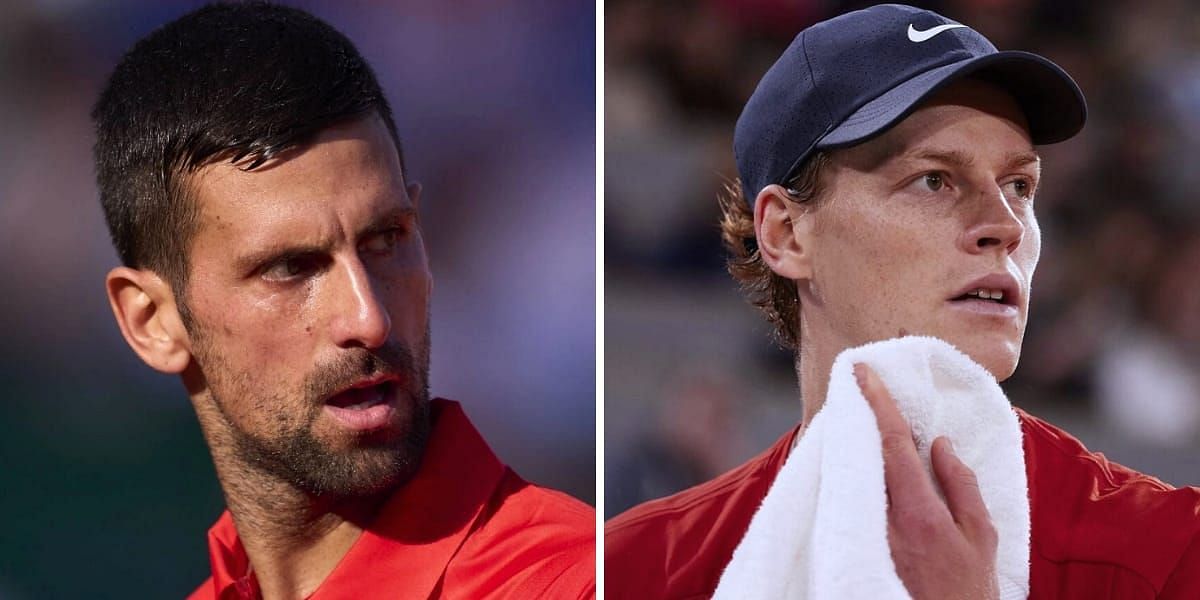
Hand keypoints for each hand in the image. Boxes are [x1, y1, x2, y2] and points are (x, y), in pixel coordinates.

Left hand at [854, 363, 998, 599]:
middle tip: (854, 379)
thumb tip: (941, 445)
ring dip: (854, 439)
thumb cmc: (968, 588)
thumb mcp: (981, 537)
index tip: (863, 371)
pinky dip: (851, 468)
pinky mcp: (855, 543)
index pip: (892, 444)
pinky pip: (850, 494)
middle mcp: (883, 519)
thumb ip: (961, 486)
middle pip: (863, 452)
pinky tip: (855, 453)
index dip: (878, 402)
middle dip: (858, 412)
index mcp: (918, 512)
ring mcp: (865, 532)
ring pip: (852, 472)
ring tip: (856, 409)